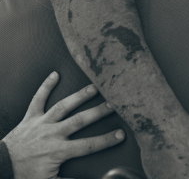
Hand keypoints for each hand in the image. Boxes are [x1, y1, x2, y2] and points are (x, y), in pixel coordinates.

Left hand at [3, 71, 124, 178]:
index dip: (105, 140)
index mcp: (58, 151)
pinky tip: (55, 74)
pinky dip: (45, 86)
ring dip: (79, 96)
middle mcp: (52, 134)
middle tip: (114, 104)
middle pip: (79, 121)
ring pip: (63, 107)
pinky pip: (38, 100)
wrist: (0, 167)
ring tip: (94, 87)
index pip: (87, 145)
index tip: (121, 134)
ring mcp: (41, 123)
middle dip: (97, 112)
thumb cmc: (25, 175)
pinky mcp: (30, 118)